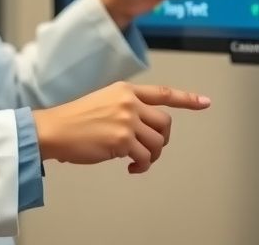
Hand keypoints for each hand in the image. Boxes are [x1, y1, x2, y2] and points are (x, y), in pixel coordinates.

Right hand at [32, 82, 210, 173]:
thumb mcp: (102, 101)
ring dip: (152, 156)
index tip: (204, 102)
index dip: (187, 99)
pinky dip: (142, 166)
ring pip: (157, 142)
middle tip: (152, 150)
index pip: (163, 93)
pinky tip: (132, 168)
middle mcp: (129, 102)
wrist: (53, 129)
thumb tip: (141, 130)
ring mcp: (127, 120)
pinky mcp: (122, 139)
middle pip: (165, 123)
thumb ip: (125, 109)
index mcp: (125, 90)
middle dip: (163, 140)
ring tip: (138, 161)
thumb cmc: (73, 120)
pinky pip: (145, 157)